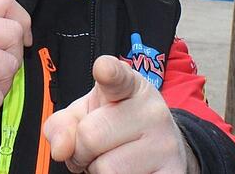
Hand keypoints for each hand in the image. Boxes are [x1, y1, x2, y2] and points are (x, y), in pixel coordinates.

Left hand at [43, 56, 198, 172]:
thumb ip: (63, 124)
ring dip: (98, 171)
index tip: (103, 70)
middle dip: (80, 150)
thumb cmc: (115, 126)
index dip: (107, 72)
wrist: (159, 148)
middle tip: (92, 149)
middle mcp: (152, 110)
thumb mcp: (86, 114)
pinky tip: (127, 171)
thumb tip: (61, 149)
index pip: (117, 76)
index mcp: (129, 85)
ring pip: (106, 169)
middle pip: (90, 136)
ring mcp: (166, 143)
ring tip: (110, 160)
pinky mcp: (173, 173)